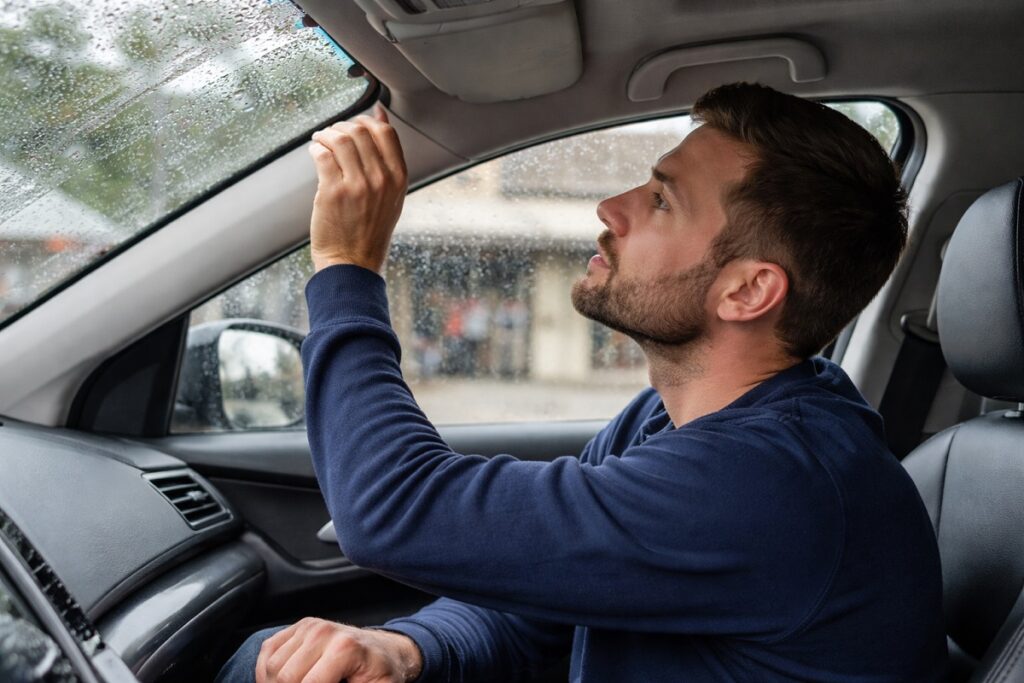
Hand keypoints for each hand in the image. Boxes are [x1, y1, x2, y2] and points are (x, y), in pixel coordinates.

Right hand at [255, 617, 422, 682]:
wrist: (382, 651)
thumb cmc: (380, 675)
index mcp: (345, 649)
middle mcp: (323, 632)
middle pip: (284, 677)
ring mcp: (308, 626)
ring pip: (272, 667)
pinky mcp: (298, 627)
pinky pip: (268, 652)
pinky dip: (267, 672)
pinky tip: (285, 681)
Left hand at [307, 105, 407, 272]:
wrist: (353, 263)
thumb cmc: (370, 230)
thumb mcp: (391, 195)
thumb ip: (387, 157)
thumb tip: (380, 115)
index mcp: (398, 178)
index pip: (385, 133)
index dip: (365, 121)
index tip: (353, 125)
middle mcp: (381, 180)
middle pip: (360, 131)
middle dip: (341, 127)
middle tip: (331, 134)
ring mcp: (357, 186)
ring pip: (340, 139)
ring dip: (325, 134)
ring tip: (320, 140)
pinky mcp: (333, 192)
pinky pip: (322, 155)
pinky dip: (315, 148)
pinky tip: (315, 152)